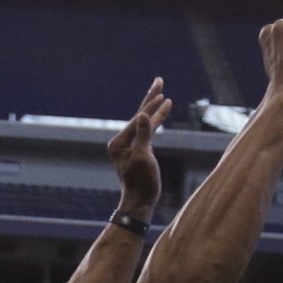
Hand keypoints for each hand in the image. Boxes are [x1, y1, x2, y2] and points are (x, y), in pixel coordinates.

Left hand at [107, 78, 168, 213]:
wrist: (140, 202)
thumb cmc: (141, 184)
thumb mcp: (143, 158)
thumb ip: (143, 136)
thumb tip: (143, 115)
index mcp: (118, 143)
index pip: (137, 119)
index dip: (151, 106)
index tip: (162, 94)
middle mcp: (121, 141)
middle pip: (139, 115)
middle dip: (151, 98)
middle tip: (159, 80)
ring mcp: (129, 145)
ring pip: (144, 121)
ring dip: (155, 107)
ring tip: (163, 93)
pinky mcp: (137, 149)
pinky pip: (148, 130)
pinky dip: (156, 121)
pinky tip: (163, 110)